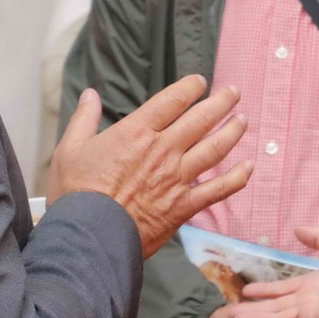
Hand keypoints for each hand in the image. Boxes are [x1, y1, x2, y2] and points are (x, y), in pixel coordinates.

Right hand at [47, 76, 250, 255]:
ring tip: (243, 121)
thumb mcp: (69, 149)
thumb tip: (89, 96)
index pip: (172, 100)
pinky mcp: (184, 206)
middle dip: (221, 102)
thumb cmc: (76, 195)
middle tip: (234, 92)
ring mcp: (177, 178)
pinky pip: (219, 189)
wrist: (89, 236)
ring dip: (233, 132)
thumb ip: (83, 119)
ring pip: (215, 148)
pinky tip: (248, 168)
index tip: (200, 81)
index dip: (190, 87)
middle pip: (201, 119)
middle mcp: (163, 151)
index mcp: (136, 132)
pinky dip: (237, 178)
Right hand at [234, 228, 318, 317]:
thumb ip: (317, 238)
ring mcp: (308, 313)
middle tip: (231, 311)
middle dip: (253, 310)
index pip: (283, 290)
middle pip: (274, 307)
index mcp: (312, 285)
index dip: (265, 290)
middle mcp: (307, 301)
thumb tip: (296, 229)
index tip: (247, 289)